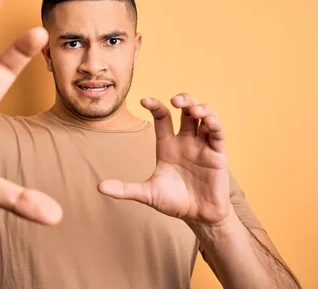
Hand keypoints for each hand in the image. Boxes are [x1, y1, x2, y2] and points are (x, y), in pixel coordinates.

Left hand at [98, 93, 229, 225]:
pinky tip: (206, 120)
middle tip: (175, 100)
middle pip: (186, 110)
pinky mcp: (217, 155)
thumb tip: (99, 187)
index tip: (144, 100)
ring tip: (192, 110)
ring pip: (205, 117)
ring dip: (200, 108)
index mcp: (168, 145)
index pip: (162, 118)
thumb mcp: (147, 194)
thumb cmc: (174, 202)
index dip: (155, 106)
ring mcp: (202, 146)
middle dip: (183, 99)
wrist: (198, 218)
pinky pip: (218, 134)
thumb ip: (125, 189)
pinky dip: (214, 124)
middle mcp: (186, 141)